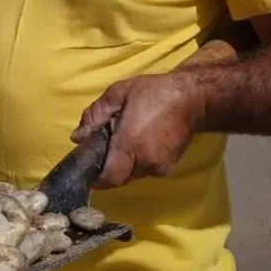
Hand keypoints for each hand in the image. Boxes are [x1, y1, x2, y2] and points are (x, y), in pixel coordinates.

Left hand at [70, 73, 200, 187]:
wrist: (192, 98)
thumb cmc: (152, 93)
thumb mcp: (117, 94)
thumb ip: (95, 115)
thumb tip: (78, 137)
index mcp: (131, 144)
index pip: (109, 177)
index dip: (95, 177)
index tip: (86, 168)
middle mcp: (146, 162)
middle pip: (118, 178)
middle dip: (107, 168)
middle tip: (103, 148)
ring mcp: (159, 167)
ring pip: (131, 175)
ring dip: (122, 164)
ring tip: (122, 142)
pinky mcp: (168, 168)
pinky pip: (144, 171)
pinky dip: (135, 162)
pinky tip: (137, 143)